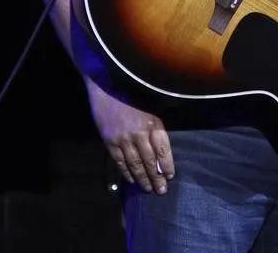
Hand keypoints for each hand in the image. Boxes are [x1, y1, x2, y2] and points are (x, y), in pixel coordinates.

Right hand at [86, 79, 174, 193]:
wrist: (106, 85)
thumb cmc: (133, 93)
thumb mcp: (151, 104)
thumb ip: (156, 125)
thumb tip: (163, 148)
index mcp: (153, 122)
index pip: (163, 150)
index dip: (167, 165)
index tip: (170, 176)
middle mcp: (139, 133)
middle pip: (150, 160)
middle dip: (156, 177)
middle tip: (161, 191)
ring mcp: (123, 139)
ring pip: (135, 164)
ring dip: (143, 178)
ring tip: (148, 189)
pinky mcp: (110, 141)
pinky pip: (120, 161)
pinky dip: (126, 172)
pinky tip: (131, 180)